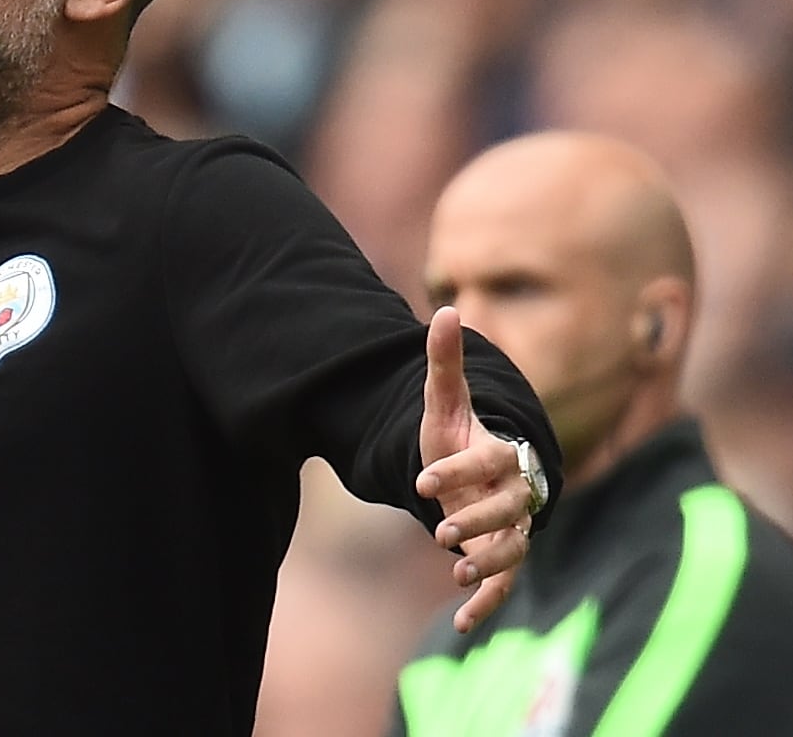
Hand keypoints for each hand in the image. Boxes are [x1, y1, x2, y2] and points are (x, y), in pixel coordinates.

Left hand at [417, 306, 536, 633]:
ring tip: (457, 574)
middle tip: (440, 532)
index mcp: (499, 454)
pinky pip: (504, 584)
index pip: (485, 462)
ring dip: (489, 565)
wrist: (472, 473)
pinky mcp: (503, 557)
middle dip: (477, 521)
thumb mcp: (443, 403)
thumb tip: (444, 310)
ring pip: (512, 549)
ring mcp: (511, 527)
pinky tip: (462, 626)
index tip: (422, 480)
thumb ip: (444, 364)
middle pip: (507, 510)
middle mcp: (513, 493)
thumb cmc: (459, 436)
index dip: (457, 471)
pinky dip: (487, 604)